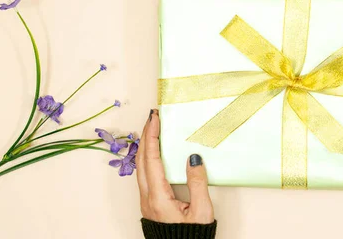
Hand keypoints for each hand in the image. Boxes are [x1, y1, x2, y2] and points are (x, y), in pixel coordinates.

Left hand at [137, 109, 214, 223]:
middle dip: (146, 135)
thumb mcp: (201, 210)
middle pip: (141, 159)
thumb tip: (193, 158)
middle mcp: (147, 197)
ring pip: (141, 166)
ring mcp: (147, 200)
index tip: (154, 117)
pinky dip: (148, 157)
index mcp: (158, 197)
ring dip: (146, 145)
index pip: (151, 158)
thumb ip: (197, 182)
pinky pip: (145, 174)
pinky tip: (156, 152)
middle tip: (153, 117)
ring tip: (154, 129)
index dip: (152, 135)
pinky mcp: (151, 202)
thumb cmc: (192, 237)